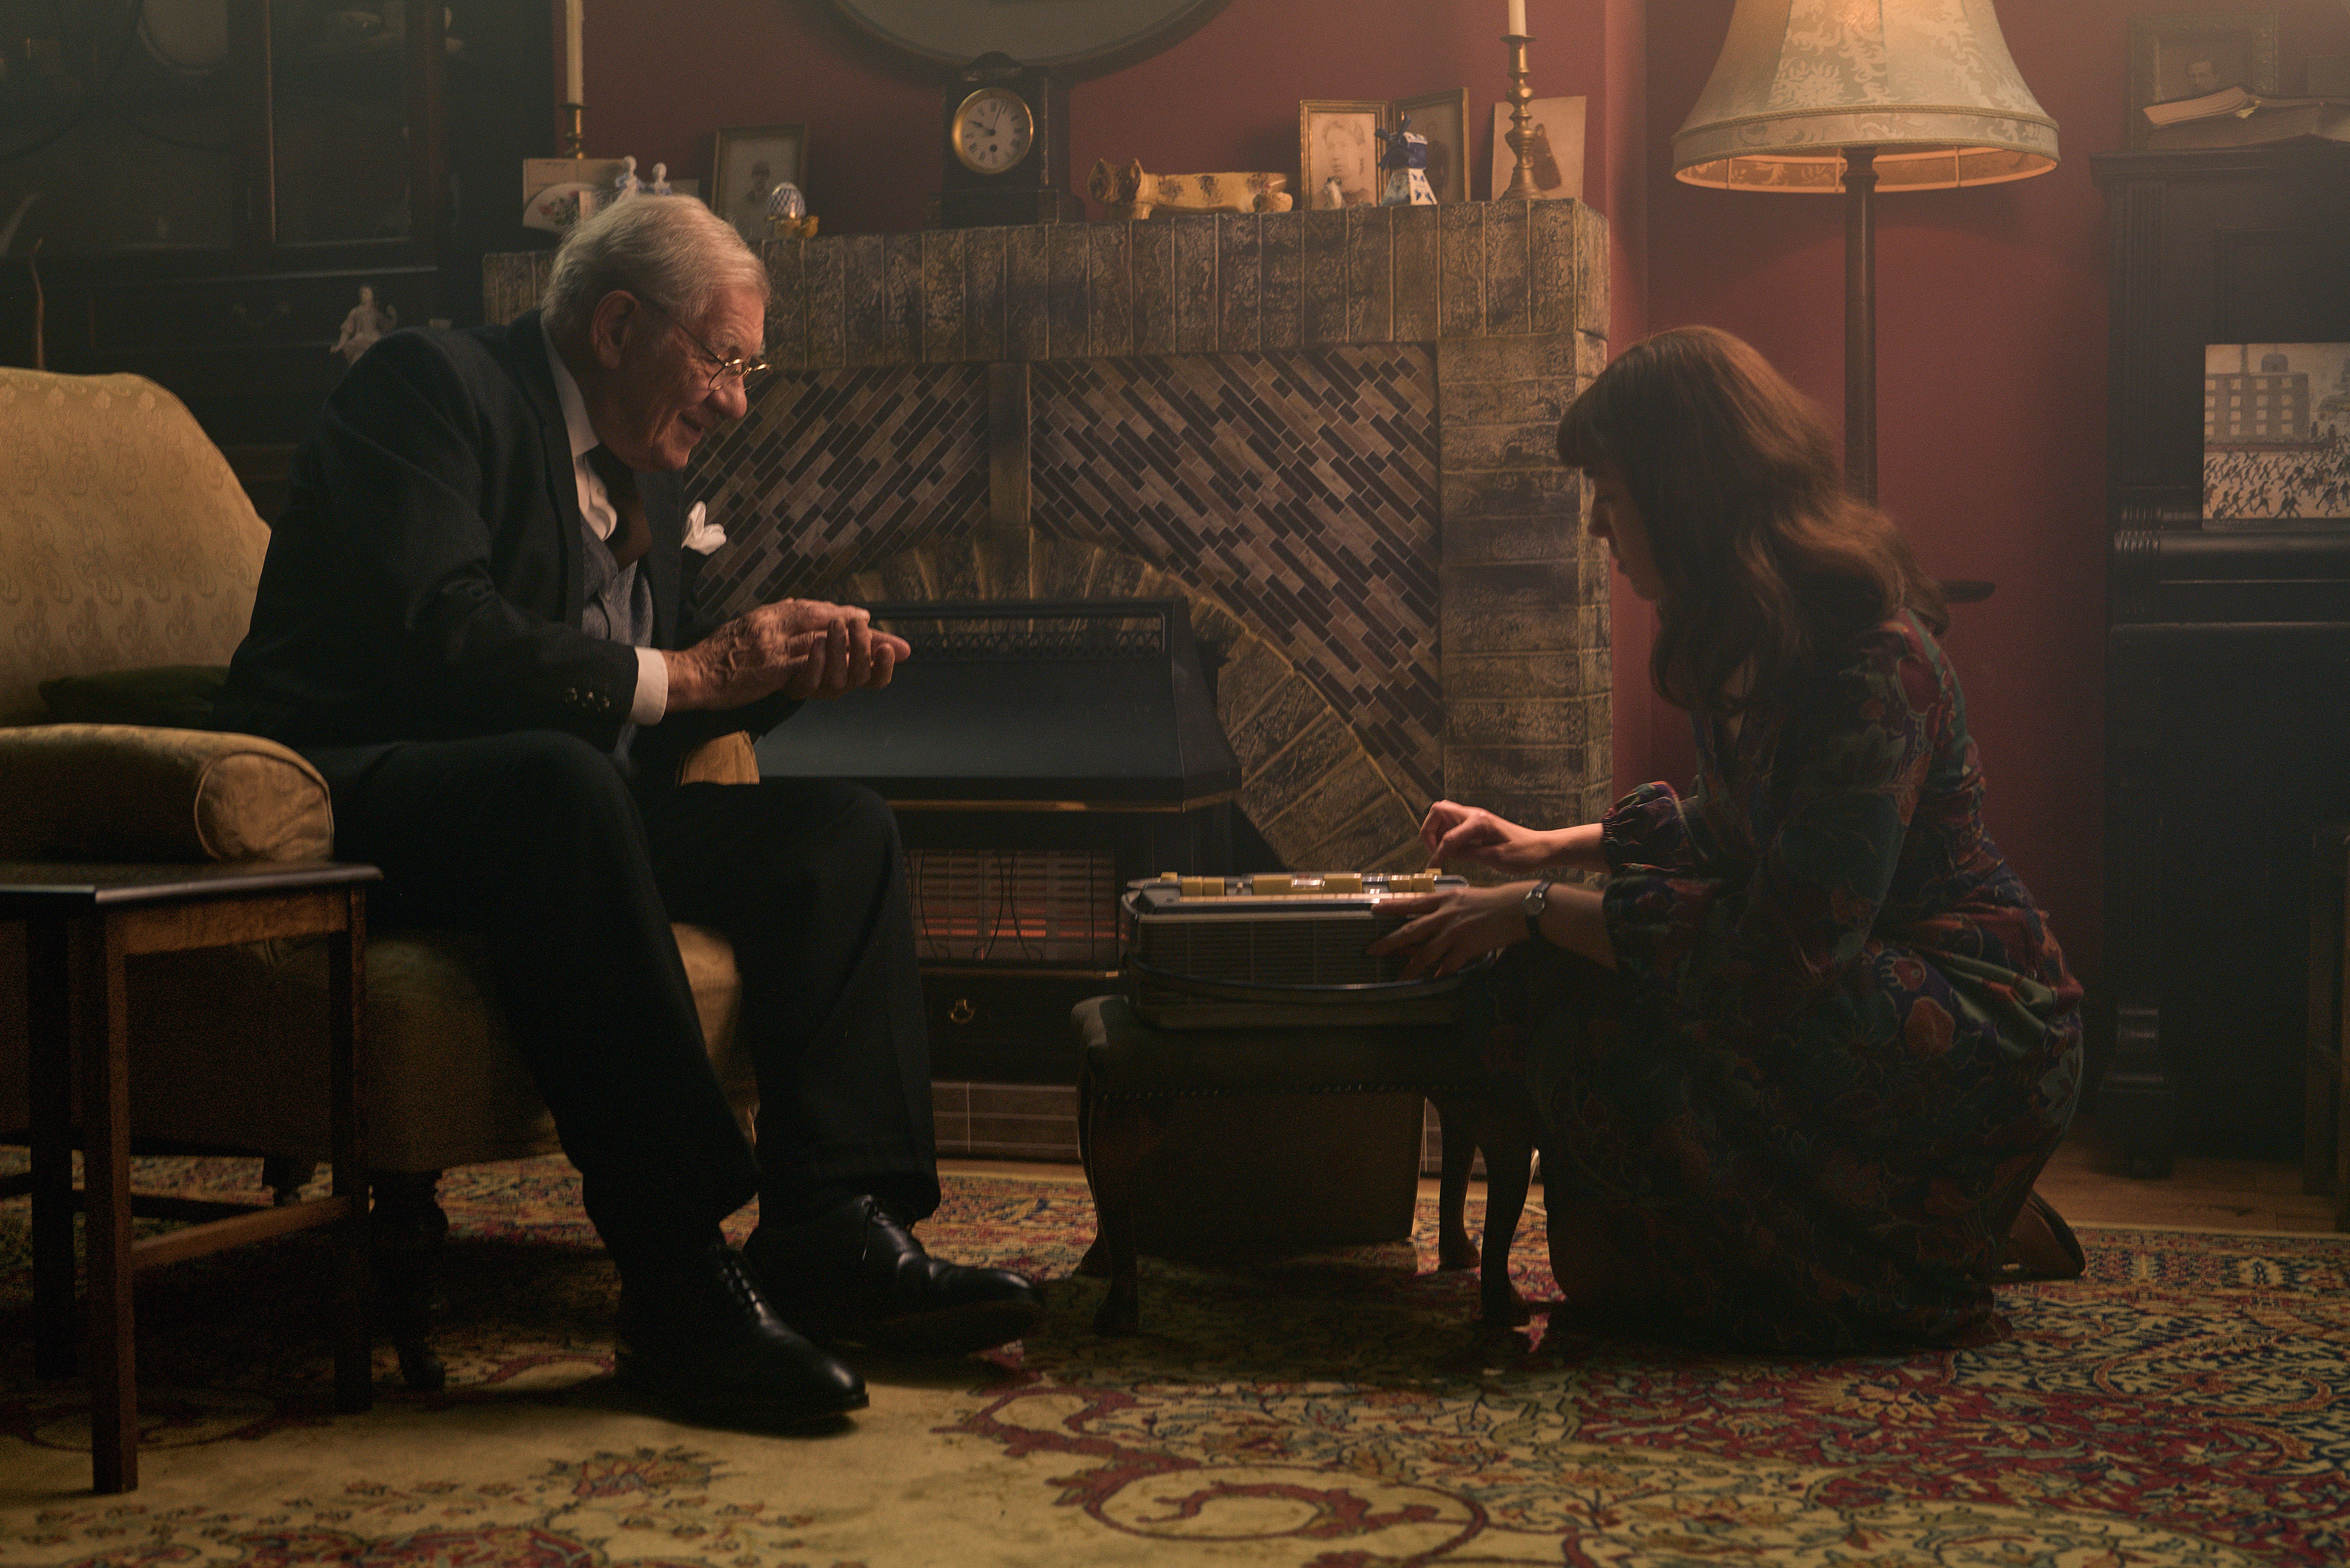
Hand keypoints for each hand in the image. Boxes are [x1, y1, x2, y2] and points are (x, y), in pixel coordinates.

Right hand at [666, 600, 909, 710]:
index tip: (870, 620)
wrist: (692, 673)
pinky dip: (834, 664)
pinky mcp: (772, 666)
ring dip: (860, 648)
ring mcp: (776, 644)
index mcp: (771, 615)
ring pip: (827, 640)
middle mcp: (776, 623)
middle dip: (866, 633)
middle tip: (895, 643)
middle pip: (831, 622)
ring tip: (884, 654)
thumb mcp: (746, 629)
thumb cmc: (718, 656)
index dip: (846, 616)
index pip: (816, 609)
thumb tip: (796, 607)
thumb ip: (774, 620)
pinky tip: (853, 668)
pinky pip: (809, 663)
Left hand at [1364, 883, 1529, 978]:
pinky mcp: (1468, 947)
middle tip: (1372, 951)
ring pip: (1426, 953)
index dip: (1391, 906)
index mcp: (1444, 900)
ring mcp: (1455, 932)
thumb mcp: (1464, 896)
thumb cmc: (1492, 901)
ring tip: (1400, 977)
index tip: (1373, 909)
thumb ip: (1444, 907)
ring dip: (1411, 967)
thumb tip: (1427, 922)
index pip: (1411, 902)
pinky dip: (1441, 973)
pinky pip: (1449, 964)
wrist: (1516, 907)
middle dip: (1389, 942)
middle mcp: (1445, 915)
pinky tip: (1434, 979)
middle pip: (1411, 930)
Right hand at [1418, 800, 1552, 874]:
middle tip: (1434, 851)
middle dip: (1429, 830)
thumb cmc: (1524, 853)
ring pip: (1443, 815)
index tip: (1433, 868)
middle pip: (1438, 811)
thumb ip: (1468, 854)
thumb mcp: (1495, 858)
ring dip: (1436, 832)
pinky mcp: (1477, 824)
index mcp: (1479, 822)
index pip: (1448, 837)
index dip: (1437, 854)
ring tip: (1442, 852)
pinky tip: (1453, 851)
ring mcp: (1475, 818)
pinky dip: (1445, 835)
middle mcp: (1475, 815)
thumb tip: (1445, 855)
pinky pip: (1453, 824)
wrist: (1541, 848)